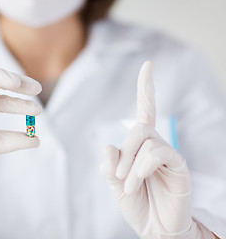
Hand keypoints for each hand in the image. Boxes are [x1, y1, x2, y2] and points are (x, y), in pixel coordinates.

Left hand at [101, 61, 214, 237]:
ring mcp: (168, 155)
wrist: (154, 227)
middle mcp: (156, 145)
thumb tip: (110, 144)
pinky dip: (140, 168)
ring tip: (128, 184)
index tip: (147, 66)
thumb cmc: (137, 203)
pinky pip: (158, 153)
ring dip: (130, 163)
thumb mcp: (115, 182)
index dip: (146, 89)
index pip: (145, 111)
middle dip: (124, 150)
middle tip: (118, 175)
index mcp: (140, 146)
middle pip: (139, 127)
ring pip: (146, 138)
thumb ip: (110, 163)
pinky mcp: (178, 166)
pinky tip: (136, 183)